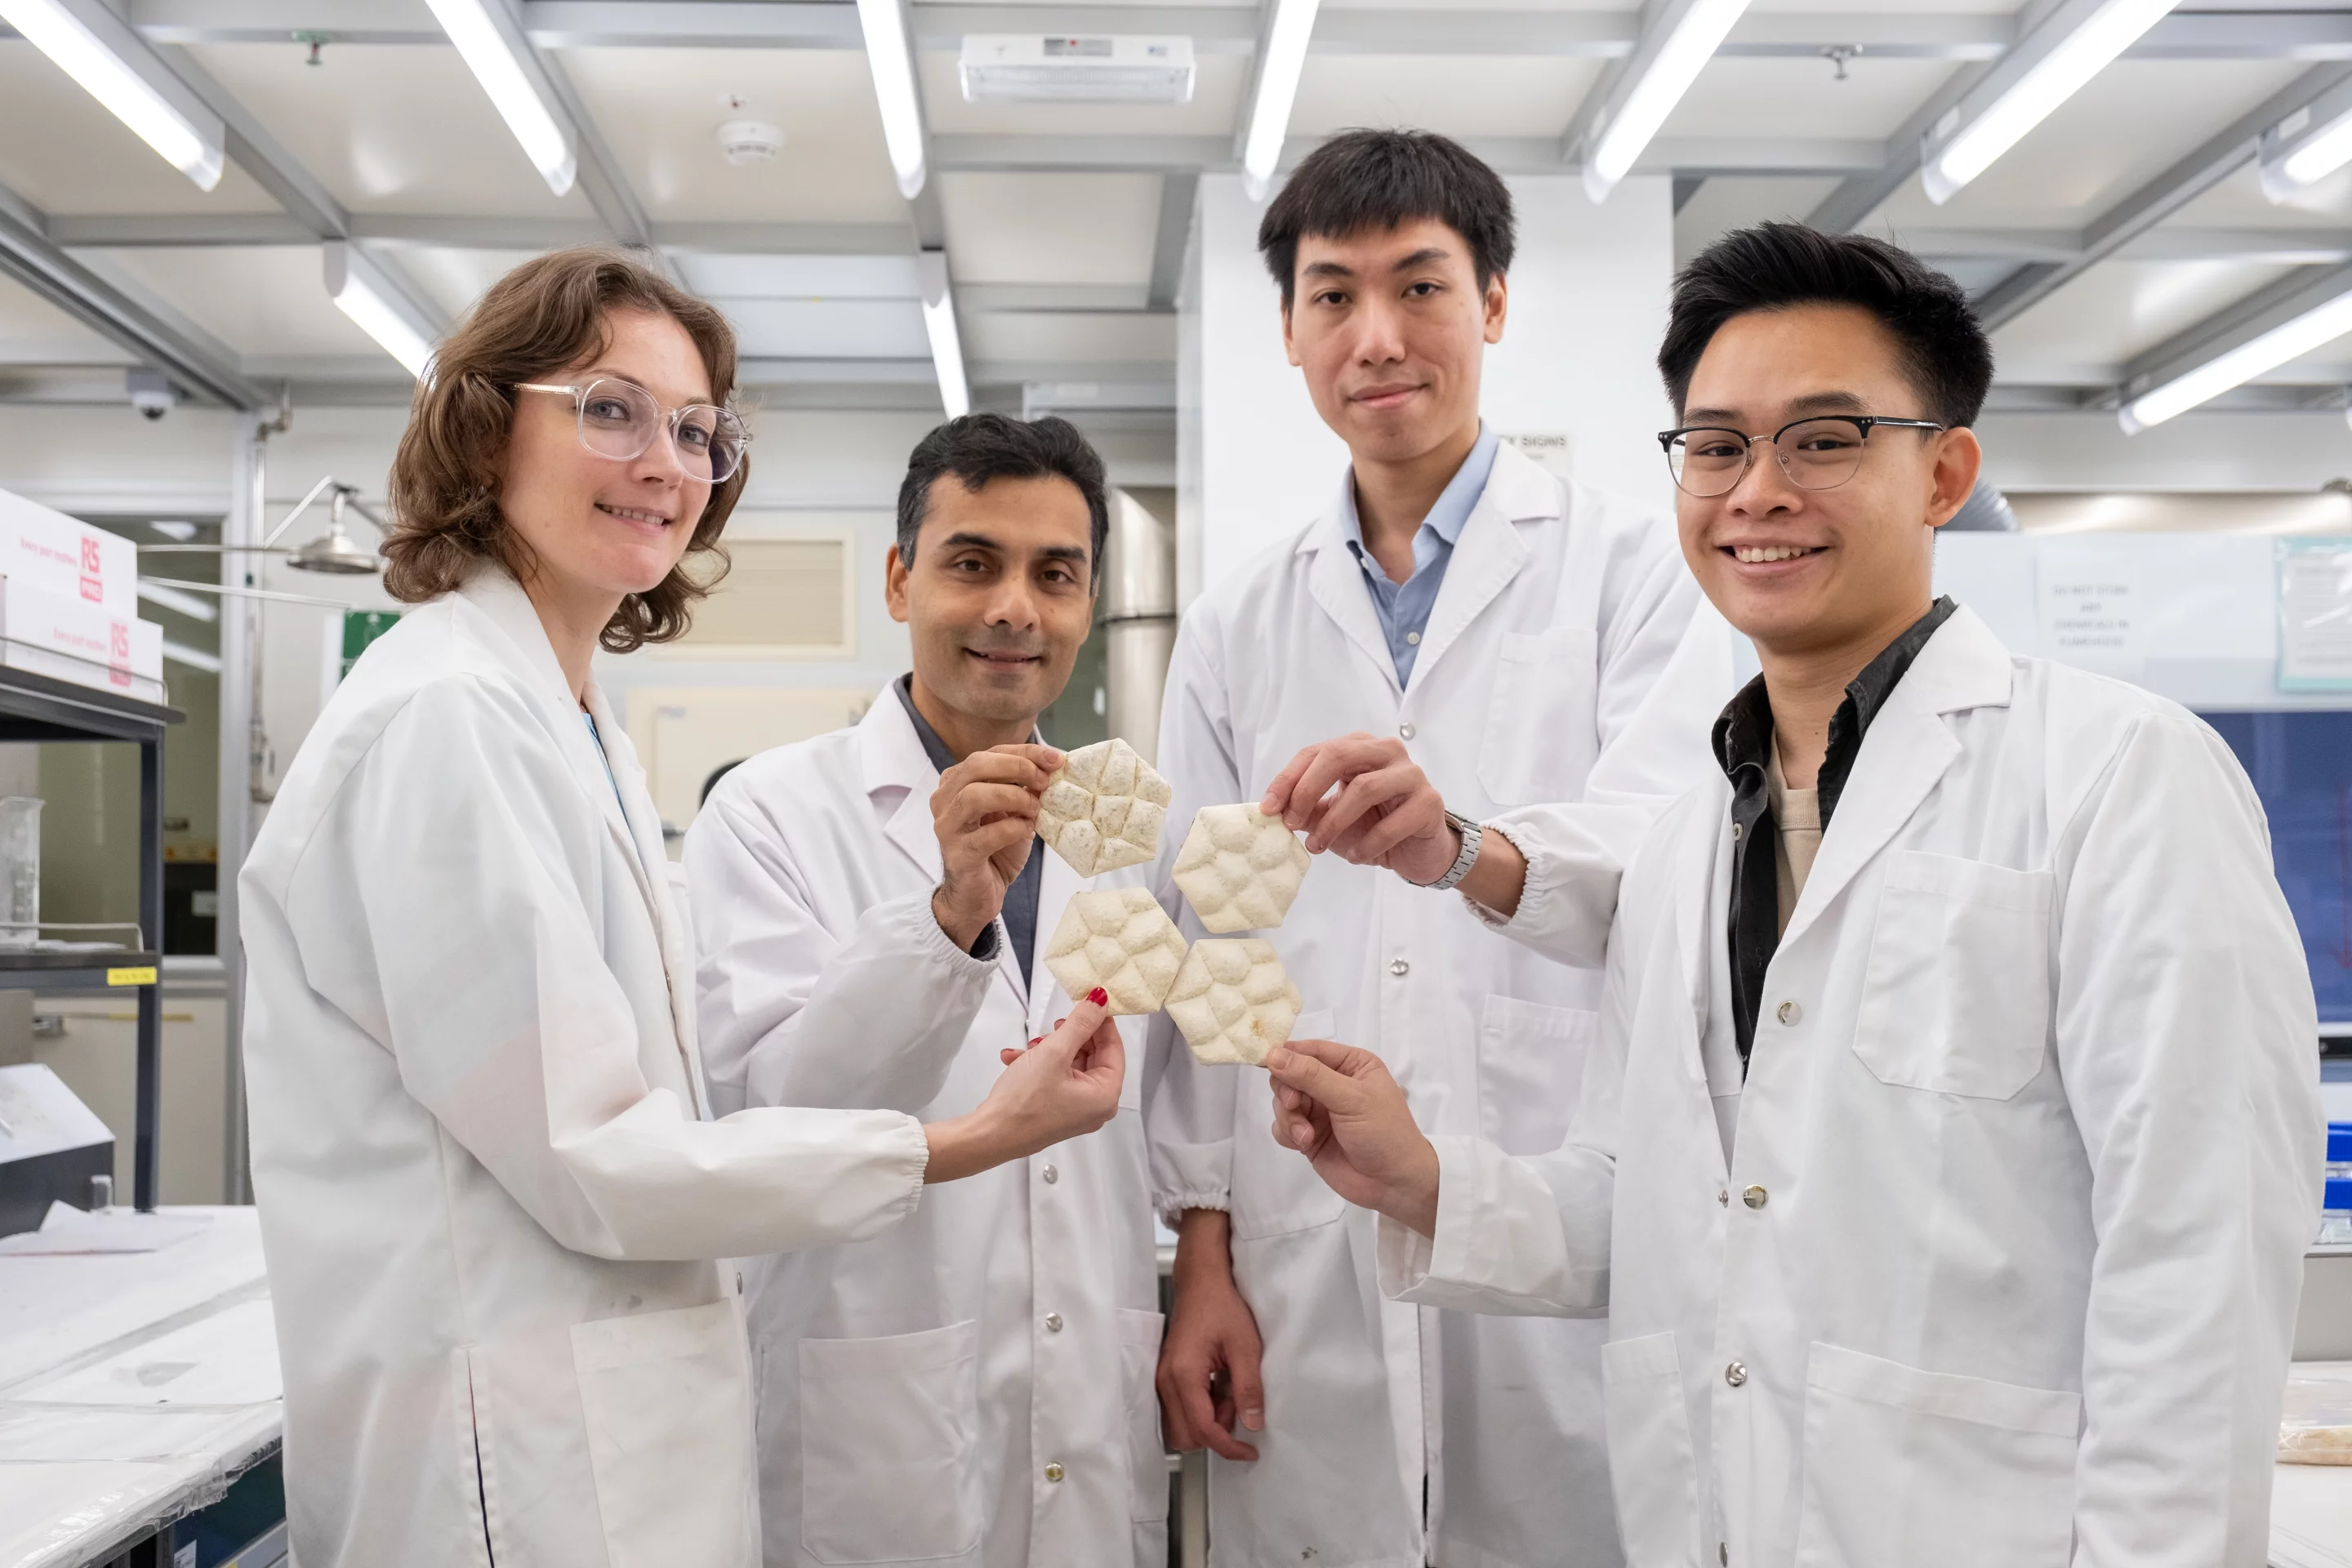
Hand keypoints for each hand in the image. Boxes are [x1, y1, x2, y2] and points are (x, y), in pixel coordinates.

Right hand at [924, 991, 1122, 1181]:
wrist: (989, 1136)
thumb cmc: (1026, 1098)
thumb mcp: (1054, 1052)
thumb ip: (1080, 1023)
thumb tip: (1101, 999)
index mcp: (1106, 1095)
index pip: (1114, 1047)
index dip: (1100, 1021)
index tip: (1086, 1001)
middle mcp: (1096, 1106)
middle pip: (1092, 1056)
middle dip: (1070, 1037)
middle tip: (1053, 1025)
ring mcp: (1075, 1111)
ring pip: (1070, 1066)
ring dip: (1049, 1049)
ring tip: (1028, 1045)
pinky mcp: (1055, 1112)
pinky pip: (1055, 1080)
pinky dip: (1038, 1066)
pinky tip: (1013, 1058)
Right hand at [932, 742, 1061, 947]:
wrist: (978, 894)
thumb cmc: (995, 849)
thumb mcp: (1015, 812)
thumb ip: (1027, 788)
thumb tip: (1053, 765)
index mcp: (957, 783)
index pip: (989, 754)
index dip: (1025, 752)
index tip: (1055, 759)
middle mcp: (944, 800)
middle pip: (976, 765)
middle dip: (1017, 767)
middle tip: (1044, 781)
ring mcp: (947, 828)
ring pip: (973, 796)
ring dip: (1013, 797)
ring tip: (1035, 809)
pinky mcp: (957, 855)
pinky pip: (984, 835)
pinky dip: (1012, 829)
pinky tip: (1025, 831)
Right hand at [1156, 1209, 1264, 1460]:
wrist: (1201, 1282)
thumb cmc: (1221, 1306)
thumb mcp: (1245, 1346)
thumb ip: (1248, 1388)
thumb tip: (1252, 1424)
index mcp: (1184, 1375)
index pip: (1203, 1429)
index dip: (1228, 1447)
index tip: (1250, 1451)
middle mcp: (1165, 1381)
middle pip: (1186, 1436)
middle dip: (1215, 1432)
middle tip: (1238, 1406)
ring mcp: (1162, 1379)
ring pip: (1181, 1425)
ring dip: (1208, 1422)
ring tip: (1229, 1393)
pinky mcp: (1167, 1376)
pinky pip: (1180, 1409)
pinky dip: (1201, 1409)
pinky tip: (1219, 1387)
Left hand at [1260, 734, 1456, 884]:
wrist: (1418, 851)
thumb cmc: (1373, 826)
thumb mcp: (1332, 816)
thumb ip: (1305, 808)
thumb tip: (1272, 809)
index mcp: (1360, 747)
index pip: (1316, 752)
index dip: (1288, 779)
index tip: (1267, 808)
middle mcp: (1387, 751)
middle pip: (1339, 756)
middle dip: (1307, 790)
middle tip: (1291, 824)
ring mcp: (1412, 775)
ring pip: (1365, 788)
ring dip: (1333, 822)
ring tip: (1318, 847)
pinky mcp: (1429, 803)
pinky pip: (1391, 824)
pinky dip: (1366, 844)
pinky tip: (1356, 857)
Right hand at [1263, 1037, 1440, 1236]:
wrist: (1393, 1184)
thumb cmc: (1383, 1132)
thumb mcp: (1351, 1098)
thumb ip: (1311, 1076)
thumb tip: (1272, 1054)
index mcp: (1350, 1064)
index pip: (1309, 1049)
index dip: (1287, 1055)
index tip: (1268, 1064)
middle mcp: (1332, 1083)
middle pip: (1289, 1074)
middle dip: (1288, 1092)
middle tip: (1295, 1106)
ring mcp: (1319, 1110)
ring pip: (1282, 1101)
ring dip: (1289, 1117)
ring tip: (1306, 1136)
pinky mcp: (1308, 1135)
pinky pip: (1282, 1125)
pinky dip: (1288, 1133)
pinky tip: (1305, 1144)